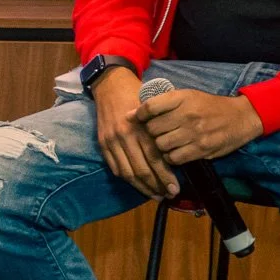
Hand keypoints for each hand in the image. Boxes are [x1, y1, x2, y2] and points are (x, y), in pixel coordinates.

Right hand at [90, 66, 178, 199]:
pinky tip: (137, 184)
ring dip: (141, 187)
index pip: (155, 158)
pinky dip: (127, 178)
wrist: (111, 84)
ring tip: (154, 194)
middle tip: (168, 195)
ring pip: (127, 172)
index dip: (165, 176)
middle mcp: (124, 135)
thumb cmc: (138, 95)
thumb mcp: (154, 109)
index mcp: (140, 127)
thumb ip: (162, 131)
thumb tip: (176, 156)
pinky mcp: (102, 142)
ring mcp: (111, 140)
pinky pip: (115, 167)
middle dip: (156, 186)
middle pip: (141, 169)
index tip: (176, 189)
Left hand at [134, 88, 262, 164]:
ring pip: (161, 145)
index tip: (138, 119)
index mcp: (181, 98)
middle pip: (153, 129)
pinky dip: (171, 157)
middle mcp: (187, 115)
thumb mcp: (187, 96)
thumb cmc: (209, 106)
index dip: (139, 115)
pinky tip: (175, 151)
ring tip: (166, 142)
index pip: (149, 107)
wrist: (240, 117)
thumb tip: (130, 115)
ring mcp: (195, 133)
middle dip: (150, 133)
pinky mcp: (202, 149)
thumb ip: (160, 104)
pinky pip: (174, 158)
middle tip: (157, 133)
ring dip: (160, 146)